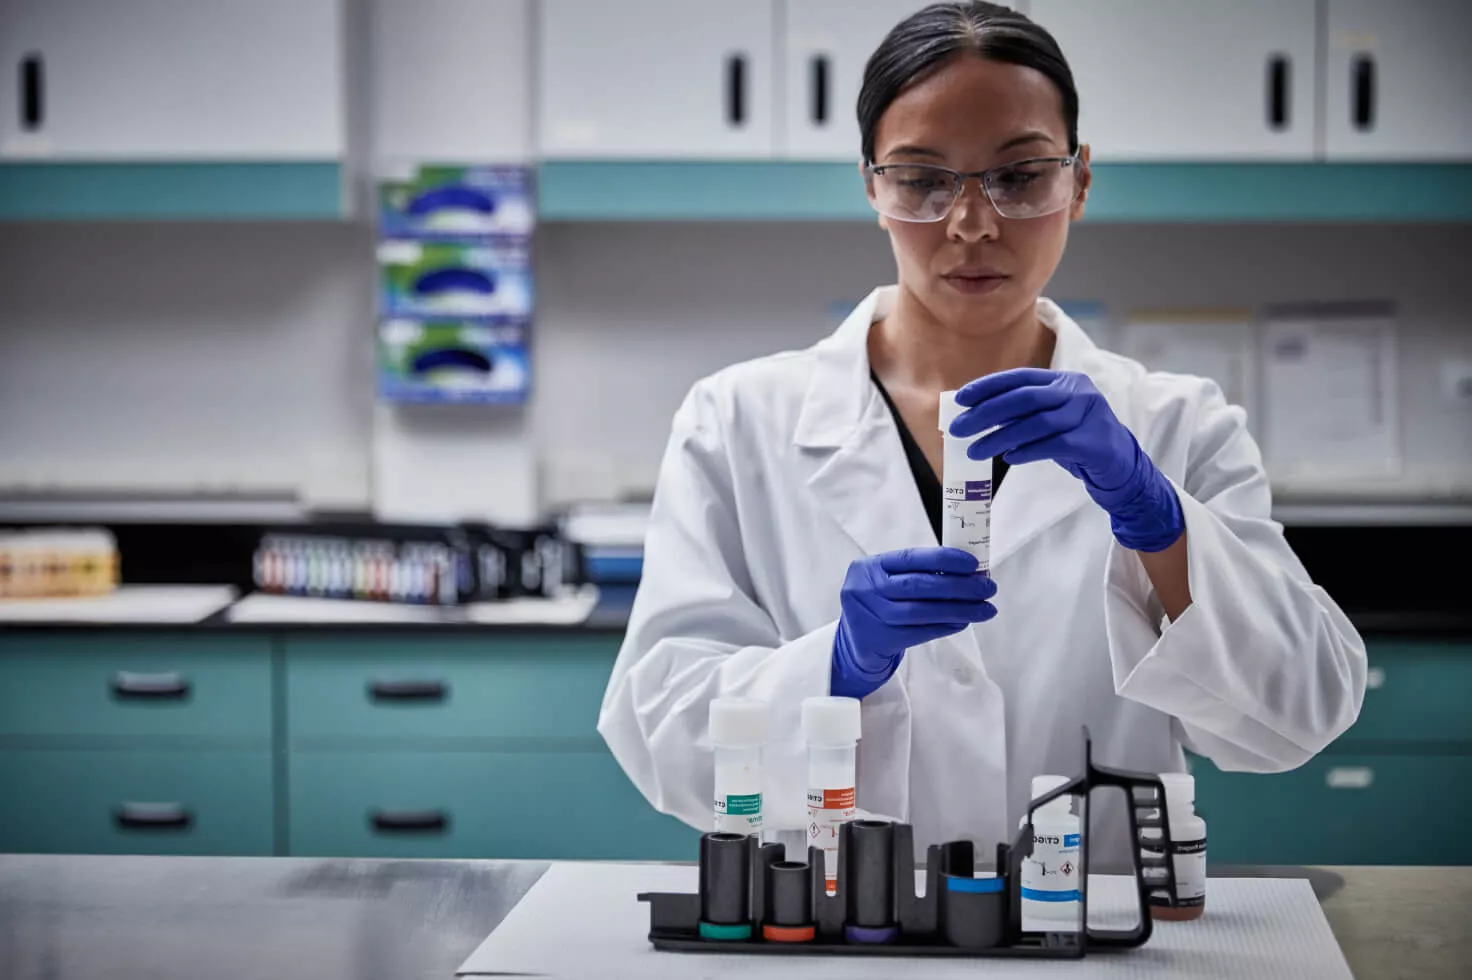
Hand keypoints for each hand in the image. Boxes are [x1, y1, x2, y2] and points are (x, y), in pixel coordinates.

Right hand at [831, 547, 996, 699]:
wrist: (856, 643)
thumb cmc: (880, 603)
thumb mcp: (886, 580)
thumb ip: (917, 572)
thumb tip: (968, 572)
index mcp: (869, 567)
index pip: (910, 558)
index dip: (943, 559)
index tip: (972, 564)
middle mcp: (866, 589)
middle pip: (918, 585)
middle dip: (959, 586)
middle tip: (988, 588)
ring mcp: (872, 616)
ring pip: (922, 611)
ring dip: (959, 610)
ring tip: (985, 609)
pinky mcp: (881, 640)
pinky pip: (921, 632)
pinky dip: (946, 626)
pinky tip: (964, 621)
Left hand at [948, 368, 1183, 552]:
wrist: (1119, 465)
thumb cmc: (1076, 439)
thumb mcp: (1049, 419)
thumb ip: (1020, 413)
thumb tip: (974, 415)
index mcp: (1063, 380)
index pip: (1020, 378)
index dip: (988, 387)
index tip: (960, 399)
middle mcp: (1077, 392)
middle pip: (1024, 398)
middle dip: (986, 413)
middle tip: (958, 429)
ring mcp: (1088, 415)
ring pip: (1036, 423)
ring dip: (1000, 437)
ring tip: (975, 450)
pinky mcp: (1093, 442)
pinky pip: (1053, 445)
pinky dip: (1027, 451)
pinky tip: (1008, 458)